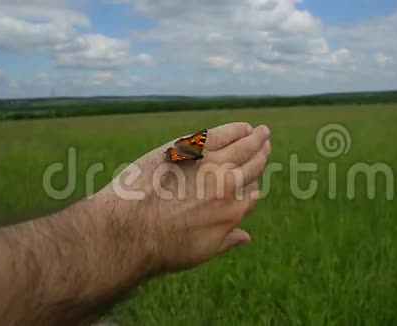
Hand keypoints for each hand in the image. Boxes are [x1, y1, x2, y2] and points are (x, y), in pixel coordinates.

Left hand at [94, 122, 270, 274]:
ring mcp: (211, 165)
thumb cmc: (162, 247)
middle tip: (265, 143)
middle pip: (252, 166)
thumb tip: (246, 238)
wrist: (130, 230)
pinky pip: (220, 134)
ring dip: (254, 138)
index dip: (254, 184)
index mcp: (232, 213)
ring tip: (261, 132)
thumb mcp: (202, 251)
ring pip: (242, 147)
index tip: (253, 179)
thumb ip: (227, 240)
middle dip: (261, 155)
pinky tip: (242, 127)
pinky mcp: (190, 149)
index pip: (252, 193)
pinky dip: (234, 129)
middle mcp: (228, 187)